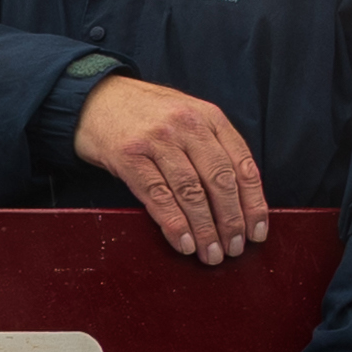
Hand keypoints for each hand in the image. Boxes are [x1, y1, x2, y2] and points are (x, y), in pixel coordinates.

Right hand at [72, 74, 268, 264]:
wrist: (94, 99)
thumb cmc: (144, 114)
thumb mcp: (187, 117)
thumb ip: (212, 145)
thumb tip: (236, 198)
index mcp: (209, 117)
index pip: (242, 165)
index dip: (253, 203)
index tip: (256, 231)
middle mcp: (186, 125)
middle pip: (219, 181)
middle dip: (231, 221)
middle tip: (234, 249)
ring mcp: (156, 140)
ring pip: (191, 193)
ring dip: (204, 229)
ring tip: (210, 253)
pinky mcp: (128, 155)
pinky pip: (157, 196)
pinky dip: (174, 224)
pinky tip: (182, 242)